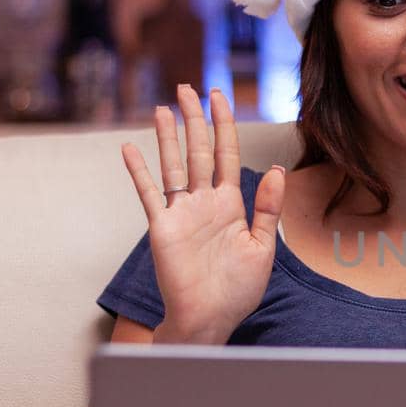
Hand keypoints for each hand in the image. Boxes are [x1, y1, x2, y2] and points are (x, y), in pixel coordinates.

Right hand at [120, 84, 284, 343]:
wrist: (211, 319)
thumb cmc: (238, 290)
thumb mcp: (262, 246)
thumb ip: (266, 208)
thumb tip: (276, 171)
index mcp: (231, 205)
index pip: (226, 154)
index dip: (224, 124)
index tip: (219, 96)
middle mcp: (205, 203)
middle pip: (198, 150)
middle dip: (195, 118)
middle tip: (187, 87)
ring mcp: (182, 213)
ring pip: (174, 165)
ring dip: (168, 136)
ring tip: (162, 107)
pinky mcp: (162, 228)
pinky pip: (149, 194)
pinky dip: (139, 171)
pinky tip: (129, 148)